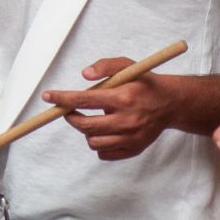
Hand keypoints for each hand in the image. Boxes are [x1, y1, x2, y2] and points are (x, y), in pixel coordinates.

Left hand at [42, 59, 172, 161]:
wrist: (170, 104)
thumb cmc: (145, 83)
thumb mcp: (128, 66)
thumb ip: (106, 66)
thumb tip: (84, 74)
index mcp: (123, 98)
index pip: (84, 100)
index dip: (63, 99)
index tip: (48, 97)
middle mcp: (126, 120)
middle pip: (85, 126)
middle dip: (71, 117)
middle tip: (70, 110)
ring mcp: (130, 138)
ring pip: (93, 141)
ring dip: (86, 131)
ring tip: (94, 119)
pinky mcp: (133, 149)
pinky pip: (104, 153)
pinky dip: (99, 143)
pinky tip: (105, 131)